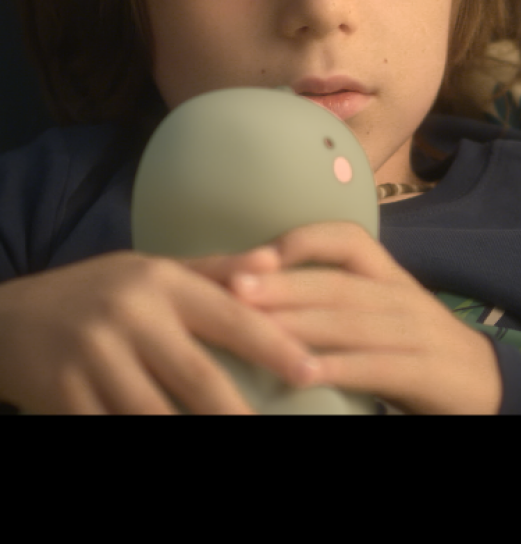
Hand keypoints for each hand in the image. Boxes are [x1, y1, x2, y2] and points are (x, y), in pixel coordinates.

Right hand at [0, 251, 321, 413]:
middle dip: (236, 411)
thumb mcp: (151, 269)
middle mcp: (129, 317)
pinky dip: (136, 437)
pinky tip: (162, 440)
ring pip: (153, 414)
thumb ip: (213, 270)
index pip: (229, 314)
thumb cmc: (97, 292)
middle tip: (268, 427)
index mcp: (160, 282)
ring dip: (188, 432)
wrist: (8, 317)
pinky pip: (108, 428)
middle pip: (196, 376)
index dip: (274, 345)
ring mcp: (91, 359)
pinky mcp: (61, 396)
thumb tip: (273, 259)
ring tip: (229, 435)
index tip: (311, 369)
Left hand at [218, 222, 502, 414]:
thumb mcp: (384, 314)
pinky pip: (378, 365)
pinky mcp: (427, 371)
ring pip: (352, 321)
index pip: (348, 240)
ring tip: (254, 329)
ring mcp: (418, 332)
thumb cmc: (417, 349)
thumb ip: (341, 301)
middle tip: (232, 287)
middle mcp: (403, 296)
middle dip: (282, 283)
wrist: (487, 384)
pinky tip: (304, 374)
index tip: (255, 255)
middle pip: (338, 282)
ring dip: (299, 324)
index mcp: (390, 277)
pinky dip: (339, 368)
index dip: (303, 240)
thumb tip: (268, 295)